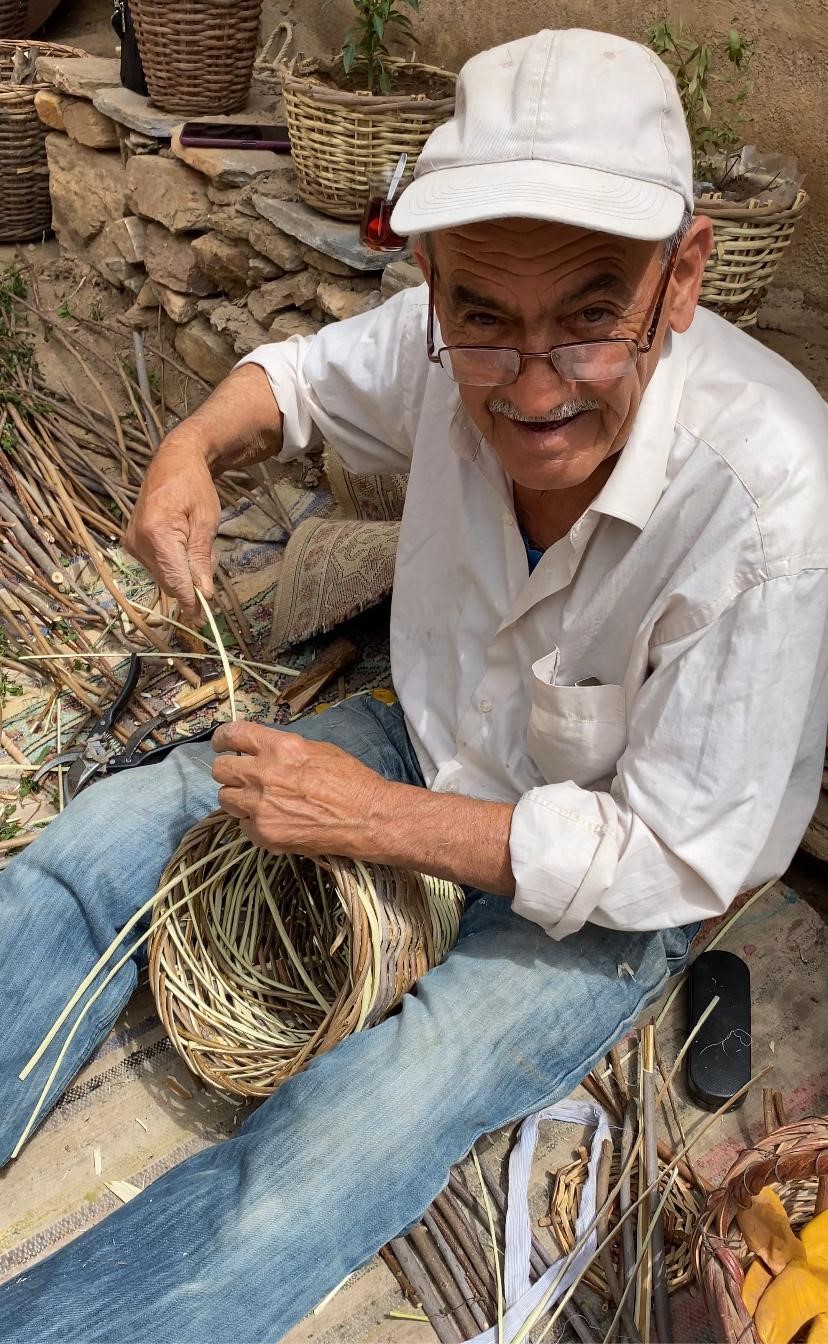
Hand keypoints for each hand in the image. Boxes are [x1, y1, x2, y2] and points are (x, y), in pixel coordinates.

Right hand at [124, 427, 220, 618]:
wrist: (174, 461)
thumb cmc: (195, 487)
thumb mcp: (206, 522)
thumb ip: (201, 559)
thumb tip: (203, 593)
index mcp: (157, 533)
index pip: (174, 580)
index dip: (189, 601)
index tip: (202, 618)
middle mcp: (139, 541)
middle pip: (167, 582)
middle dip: (190, 583)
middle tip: (210, 562)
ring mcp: (132, 543)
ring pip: (162, 576)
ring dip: (183, 572)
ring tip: (196, 545)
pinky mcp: (132, 543)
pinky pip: (156, 566)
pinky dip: (173, 564)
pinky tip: (183, 544)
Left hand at [211, 720, 388, 857]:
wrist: (367, 818)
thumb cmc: (350, 780)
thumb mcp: (317, 749)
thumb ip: (284, 749)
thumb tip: (261, 751)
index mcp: (279, 747)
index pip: (232, 735)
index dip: (222, 739)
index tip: (222, 744)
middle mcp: (264, 774)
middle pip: (220, 769)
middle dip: (229, 771)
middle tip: (241, 775)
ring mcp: (260, 807)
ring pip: (224, 798)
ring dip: (238, 797)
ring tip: (258, 801)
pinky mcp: (264, 833)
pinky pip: (242, 825)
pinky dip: (253, 823)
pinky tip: (273, 820)